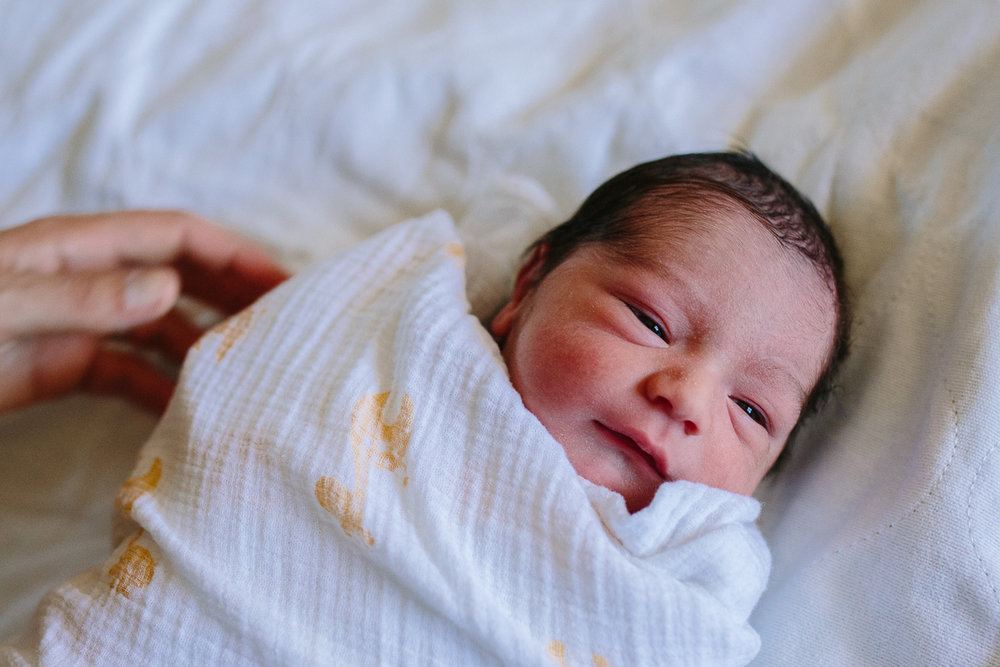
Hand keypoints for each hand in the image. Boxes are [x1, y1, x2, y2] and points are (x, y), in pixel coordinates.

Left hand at [0, 210, 287, 414]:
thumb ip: (83, 297)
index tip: (280, 283)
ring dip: (203, 349)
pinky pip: (131, 374)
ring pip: (162, 328)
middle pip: (180, 277)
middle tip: (282, 328)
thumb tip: (168, 289)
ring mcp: (81, 324)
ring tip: (247, 375)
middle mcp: (91, 281)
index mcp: (80, 248)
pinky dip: (163, 390)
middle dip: (232, 297)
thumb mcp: (8, 305)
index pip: (176, 237)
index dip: (232, 254)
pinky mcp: (67, 367)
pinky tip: (191, 412)